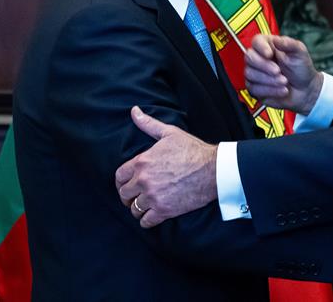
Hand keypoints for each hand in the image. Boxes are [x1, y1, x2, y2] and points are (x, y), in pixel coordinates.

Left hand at [115, 107, 217, 227]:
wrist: (213, 169)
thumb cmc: (192, 149)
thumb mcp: (169, 133)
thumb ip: (148, 124)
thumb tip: (134, 111)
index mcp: (142, 162)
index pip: (119, 176)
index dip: (121, 181)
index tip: (126, 184)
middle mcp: (144, 180)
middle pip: (124, 195)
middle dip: (128, 196)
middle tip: (135, 196)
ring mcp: (153, 197)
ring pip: (134, 209)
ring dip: (137, 208)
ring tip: (143, 206)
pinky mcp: (164, 210)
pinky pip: (146, 221)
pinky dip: (146, 220)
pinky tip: (152, 215)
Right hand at [244, 34, 322, 114]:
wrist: (305, 90)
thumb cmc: (301, 69)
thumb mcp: (300, 53)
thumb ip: (289, 44)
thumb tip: (277, 40)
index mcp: (269, 46)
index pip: (256, 41)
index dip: (260, 47)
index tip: (269, 54)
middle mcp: (259, 58)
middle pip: (249, 57)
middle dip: (264, 65)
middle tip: (278, 71)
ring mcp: (255, 74)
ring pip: (250, 74)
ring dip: (269, 79)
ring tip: (284, 81)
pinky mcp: (255, 89)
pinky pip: (254, 89)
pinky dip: (270, 90)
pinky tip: (282, 90)